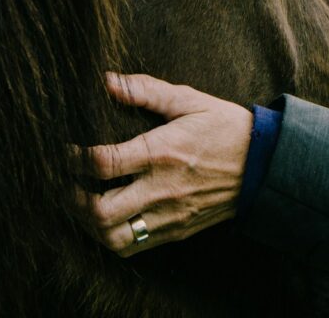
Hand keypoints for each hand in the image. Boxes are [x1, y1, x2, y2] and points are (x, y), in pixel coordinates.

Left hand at [76, 73, 252, 256]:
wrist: (264, 165)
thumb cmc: (225, 127)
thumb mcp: (189, 99)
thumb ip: (145, 90)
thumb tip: (107, 80)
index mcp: (162, 152)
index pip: (103, 164)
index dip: (73, 160)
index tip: (67, 152)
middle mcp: (161, 188)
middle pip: (100, 211)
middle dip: (71, 199)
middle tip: (64, 183)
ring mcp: (169, 215)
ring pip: (113, 238)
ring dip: (88, 224)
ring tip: (81, 204)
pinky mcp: (176, 230)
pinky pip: (134, 247)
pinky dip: (111, 237)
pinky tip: (106, 219)